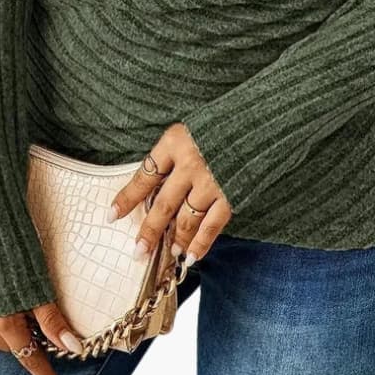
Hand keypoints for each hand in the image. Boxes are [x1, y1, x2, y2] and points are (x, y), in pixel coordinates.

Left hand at [108, 122, 232, 267]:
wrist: (262, 118)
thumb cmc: (222, 122)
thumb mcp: (189, 128)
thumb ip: (173, 155)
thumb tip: (154, 187)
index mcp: (175, 142)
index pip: (144, 176)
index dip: (127, 198)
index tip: (112, 215)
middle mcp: (190, 164)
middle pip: (163, 205)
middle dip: (148, 231)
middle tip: (138, 251)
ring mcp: (211, 181)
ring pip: (186, 219)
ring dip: (175, 240)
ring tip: (168, 253)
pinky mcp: (232, 194)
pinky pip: (212, 225)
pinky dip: (201, 243)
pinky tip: (191, 256)